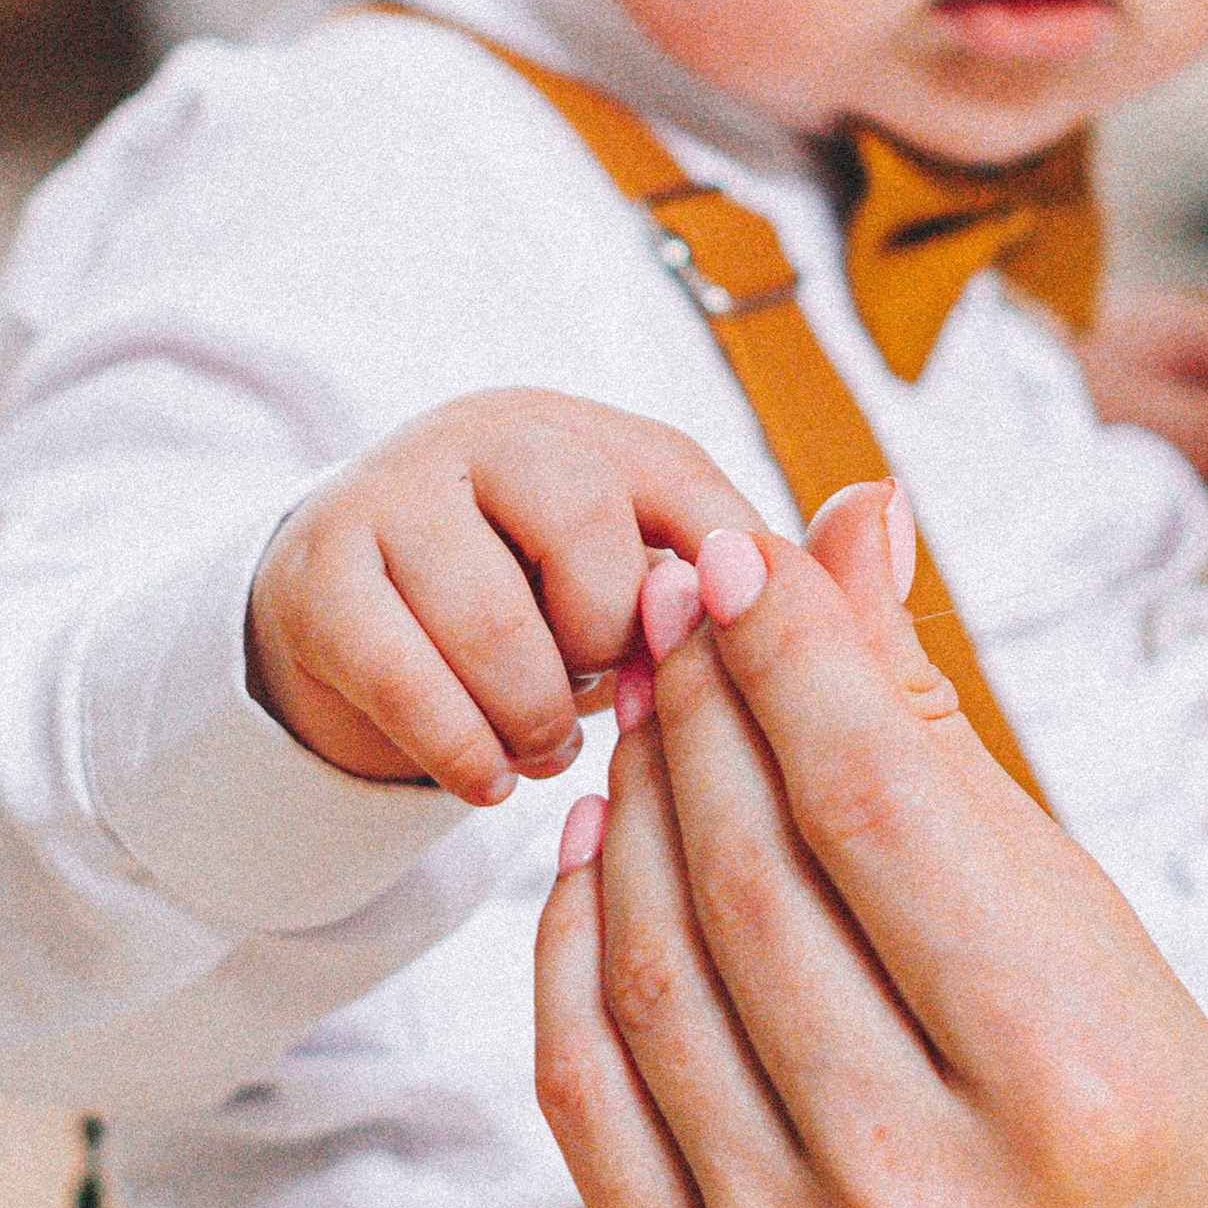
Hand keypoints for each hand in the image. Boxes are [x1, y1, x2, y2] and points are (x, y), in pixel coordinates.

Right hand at [246, 394, 768, 804]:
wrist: (345, 618)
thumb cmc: (532, 610)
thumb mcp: (636, 581)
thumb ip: (754, 571)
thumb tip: (890, 513)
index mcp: (590, 430)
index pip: (684, 481)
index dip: (720, 579)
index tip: (737, 666)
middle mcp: (491, 433)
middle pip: (586, 525)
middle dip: (609, 642)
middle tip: (612, 703)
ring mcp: (392, 494)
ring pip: (496, 619)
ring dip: (537, 714)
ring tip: (549, 747)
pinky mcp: (317, 577)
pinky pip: (404, 677)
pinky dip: (462, 748)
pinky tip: (490, 777)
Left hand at [534, 497, 1207, 1207]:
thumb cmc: (1161, 1147)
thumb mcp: (1105, 941)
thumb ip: (945, 745)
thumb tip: (845, 520)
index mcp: (1073, 1083)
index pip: (874, 806)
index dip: (789, 654)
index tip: (740, 554)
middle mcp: (931, 1195)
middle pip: (751, 880)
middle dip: (702, 711)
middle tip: (674, 608)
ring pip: (656, 973)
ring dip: (632, 812)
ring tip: (648, 717)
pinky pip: (592, 1093)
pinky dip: (574, 951)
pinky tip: (595, 852)